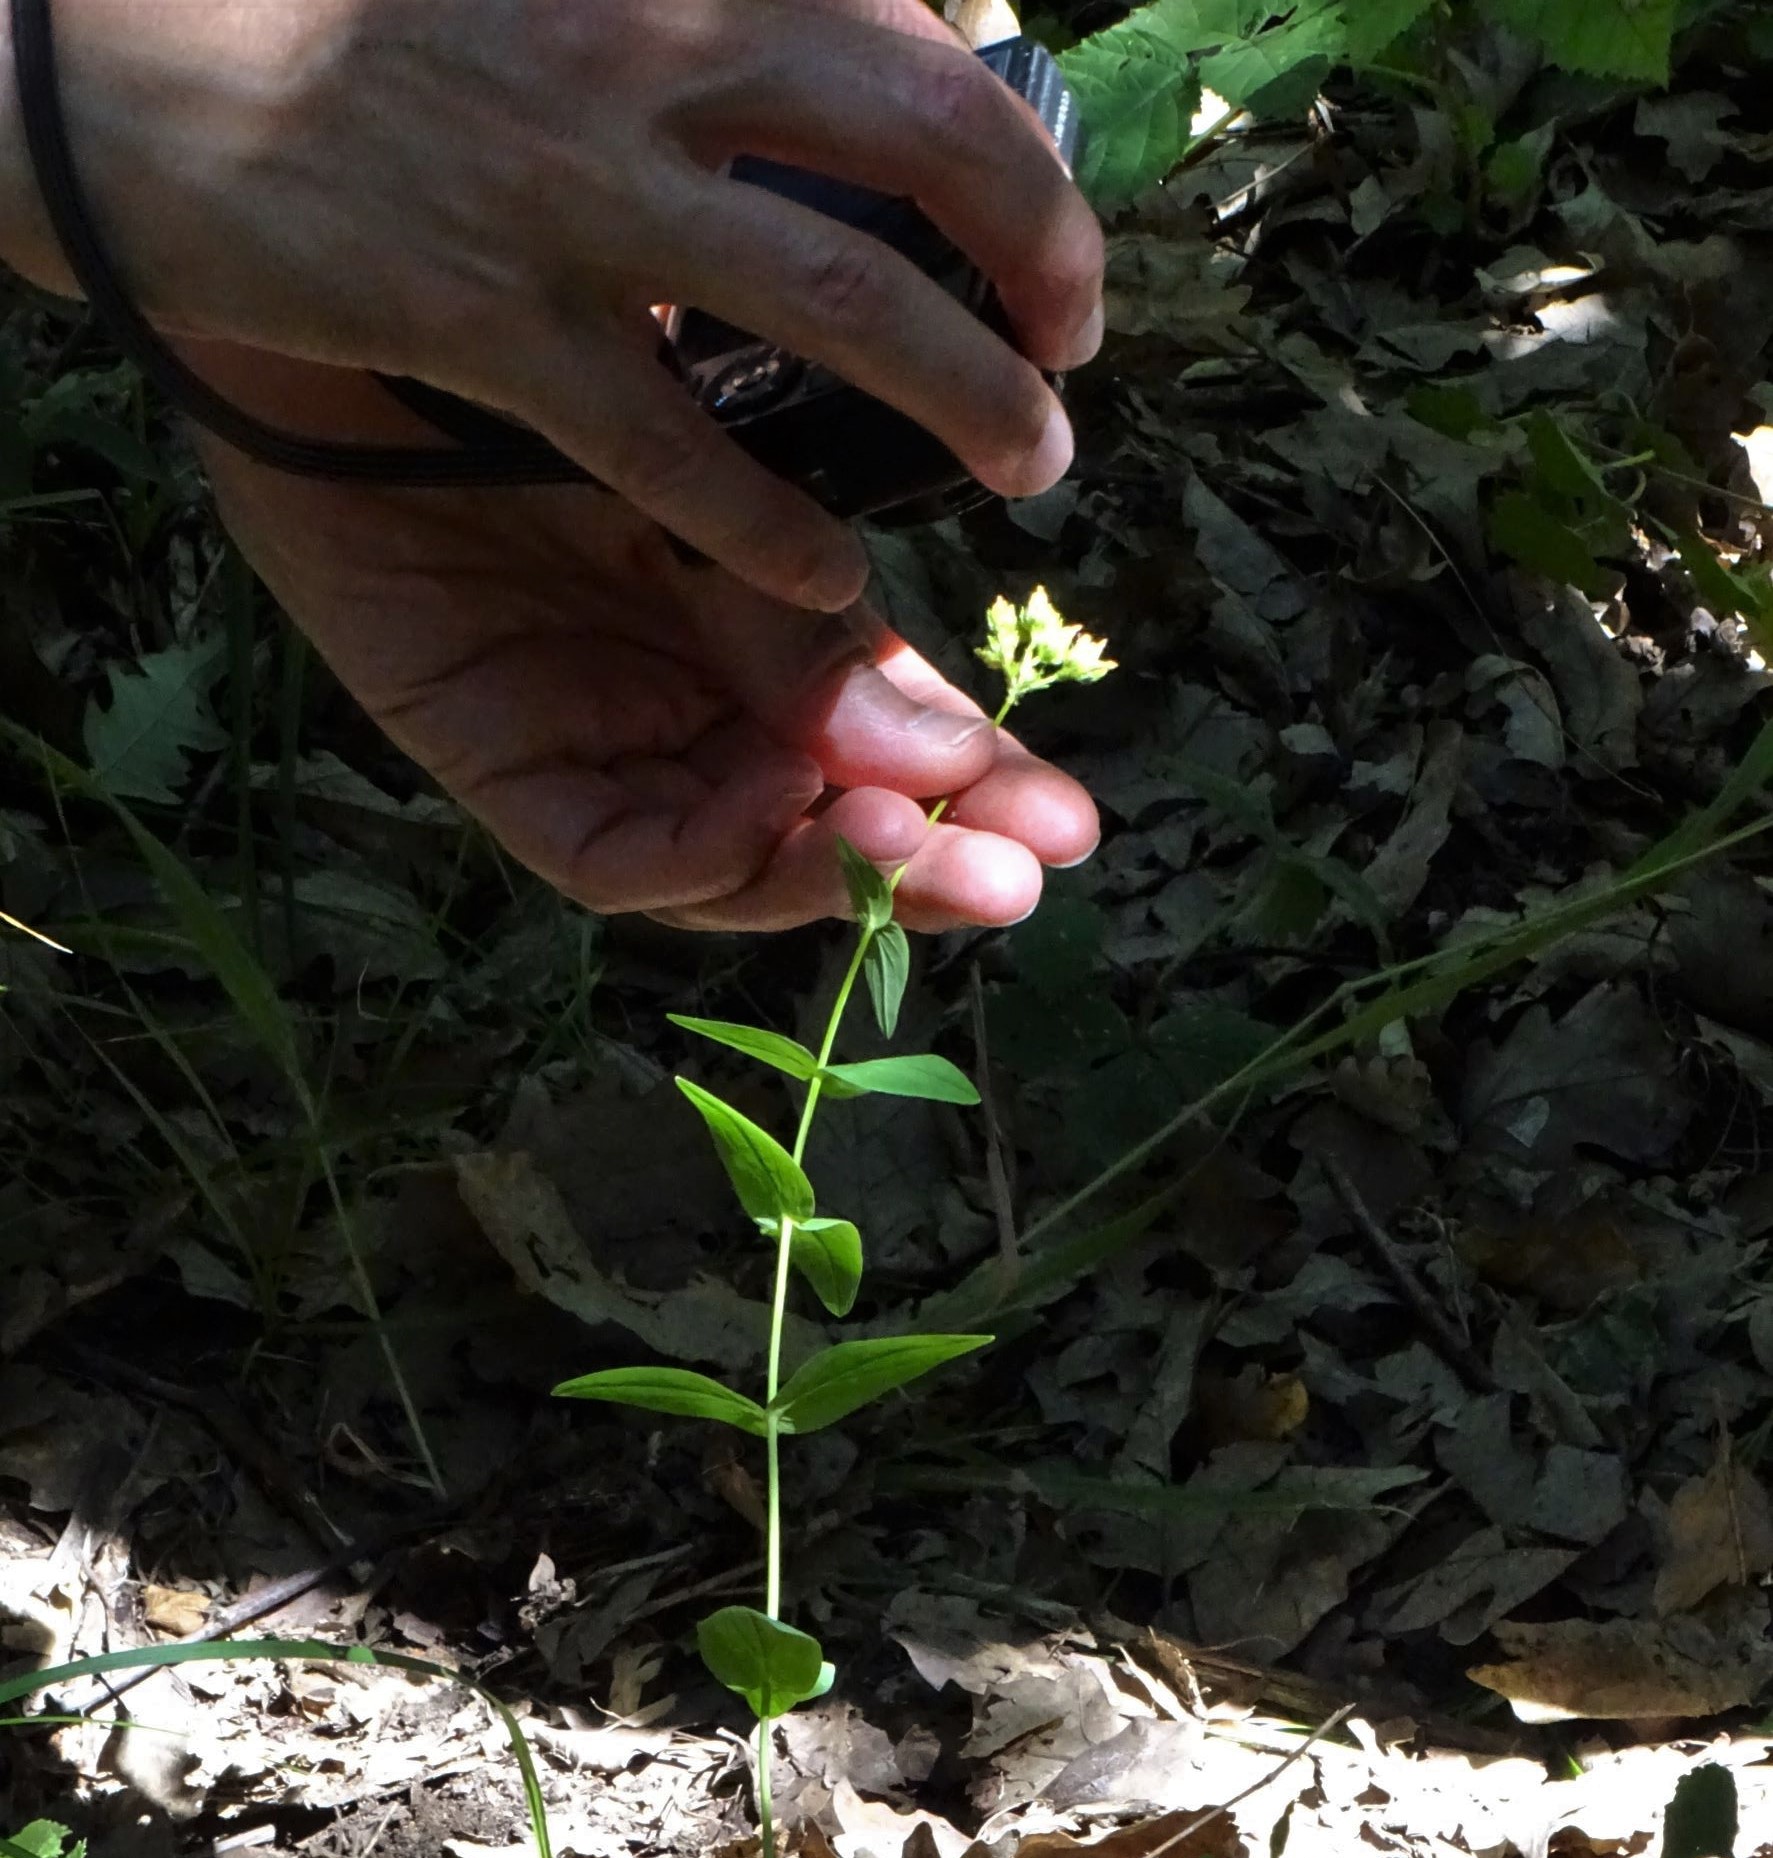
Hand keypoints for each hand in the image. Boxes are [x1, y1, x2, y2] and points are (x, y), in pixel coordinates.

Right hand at [2, 0, 1101, 607]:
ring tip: (1027, 469)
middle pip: (924, 156)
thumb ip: (715, 20)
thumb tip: (883, 48)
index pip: (919, 55)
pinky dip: (773, 523)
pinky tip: (837, 579)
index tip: (1062, 266)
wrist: (153, 51)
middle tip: (1075, 375)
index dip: (1027, 171)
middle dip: (1038, 273)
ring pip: (838, 303)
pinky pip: (674, 441)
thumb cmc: (377, 15)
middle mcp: (654, 63)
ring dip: (965, 396)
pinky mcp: (492, 320)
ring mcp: (577, 197)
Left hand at [197, 351, 1097, 929]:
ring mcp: (596, 745)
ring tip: (919, 842)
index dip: (968, 790)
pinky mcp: (495, 766)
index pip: (877, 748)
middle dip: (925, 861)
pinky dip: (696, 849)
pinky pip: (610, 857)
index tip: (1070, 816)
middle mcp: (684, 707)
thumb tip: (950, 749)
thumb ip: (812, 626)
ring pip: (725, 866)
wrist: (368, 281)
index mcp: (752, 631)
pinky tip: (767, 795)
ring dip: (826, 869)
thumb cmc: (552, 358)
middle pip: (816, 827)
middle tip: (1027, 873)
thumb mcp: (721, 487)